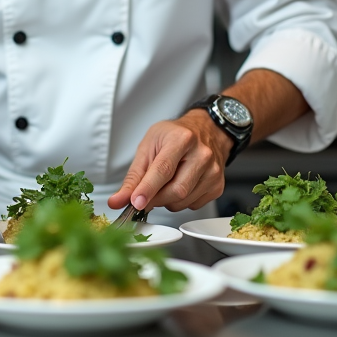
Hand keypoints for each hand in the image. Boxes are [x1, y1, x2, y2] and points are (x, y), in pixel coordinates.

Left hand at [108, 110, 230, 212]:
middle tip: (145, 195)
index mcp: (182, 139)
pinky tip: (180, 184)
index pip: (163, 169)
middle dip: (155, 198)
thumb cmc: (175, 136)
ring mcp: (213, 171)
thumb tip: (118, 201)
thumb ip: (133, 177)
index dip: (148, 188)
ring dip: (167, 201)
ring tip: (165, 183)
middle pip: (175, 190)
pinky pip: (193, 205)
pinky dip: (180, 202)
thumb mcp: (148, 146)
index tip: (135, 203)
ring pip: (183, 201)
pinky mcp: (218, 186)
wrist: (206, 131)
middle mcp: (202, 154)